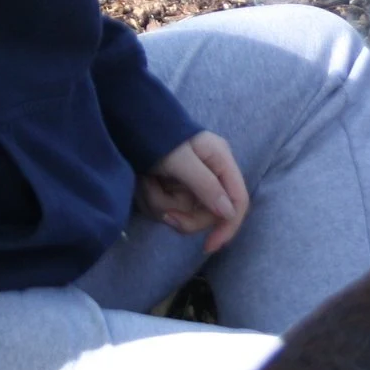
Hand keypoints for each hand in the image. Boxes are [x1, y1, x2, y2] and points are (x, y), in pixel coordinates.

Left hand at [141, 130, 250, 252]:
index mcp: (221, 161)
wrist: (132, 122)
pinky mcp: (177, 186)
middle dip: (184, 215)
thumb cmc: (159, 135)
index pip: (238, 201)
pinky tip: (145, 184)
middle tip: (164, 212)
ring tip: (147, 184)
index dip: (227, 227)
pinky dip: (155, 200)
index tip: (209, 246)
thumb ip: (205, 185)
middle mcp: (212, 173)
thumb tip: (228, 213)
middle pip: (209, 213)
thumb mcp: (181, 160)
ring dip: (163, 204)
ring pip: (186, 212)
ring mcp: (194, 181)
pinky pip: (171, 206)